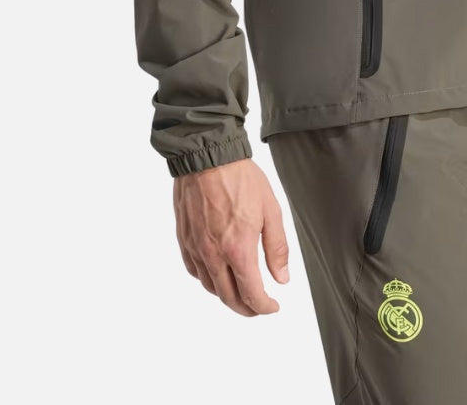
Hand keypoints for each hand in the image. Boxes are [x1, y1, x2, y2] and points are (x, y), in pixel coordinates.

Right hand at [173, 157, 290, 313]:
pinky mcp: (184, 239)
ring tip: (240, 291)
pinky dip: (207, 280)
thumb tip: (282, 279)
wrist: (208, 156)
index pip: (251, 294)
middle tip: (258, 307)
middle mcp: (214, 255)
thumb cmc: (241, 179)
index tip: (273, 307)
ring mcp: (196, 248)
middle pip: (229, 298)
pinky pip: (194, 270)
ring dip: (227, 296)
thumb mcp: (270, 210)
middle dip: (246, 309)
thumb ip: (277, 248)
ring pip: (210, 287)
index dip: (264, 307)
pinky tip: (217, 273)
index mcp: (238, 249)